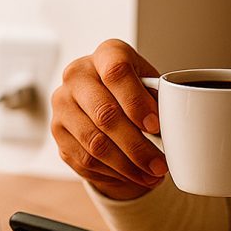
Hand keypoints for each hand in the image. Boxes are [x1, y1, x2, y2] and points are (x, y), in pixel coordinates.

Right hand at [50, 39, 167, 199]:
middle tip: (160, 165)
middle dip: (137, 146)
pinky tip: (132, 176)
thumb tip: (172, 127)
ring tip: (151, 176)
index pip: (117, 72)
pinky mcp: (57, 132)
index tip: (155, 126)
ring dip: (127, 166)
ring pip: (95, 143)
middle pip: (105, 113)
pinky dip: (112, 173)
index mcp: (106, 54)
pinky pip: (84, 159)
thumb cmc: (134, 89)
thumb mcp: (150, 85)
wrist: (107, 97)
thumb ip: (159, 99)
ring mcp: (62, 103)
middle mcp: (77, 74)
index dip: (137, 102)